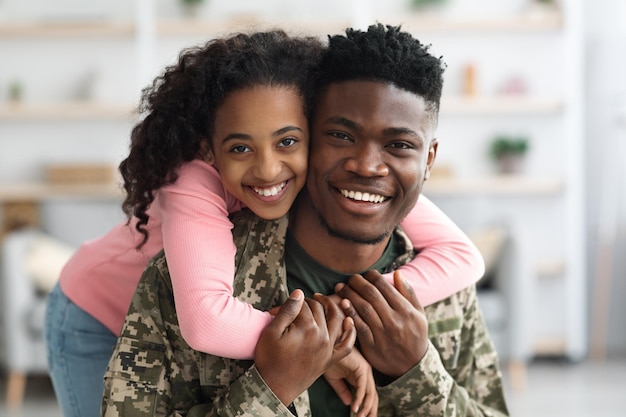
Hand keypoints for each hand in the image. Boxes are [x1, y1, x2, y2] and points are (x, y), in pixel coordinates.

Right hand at [254, 290, 355, 405]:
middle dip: (309, 303)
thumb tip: (300, 292)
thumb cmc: (269, 359)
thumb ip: (287, 310)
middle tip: (298, 304)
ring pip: (335, 320)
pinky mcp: (330, 360)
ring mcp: (328, 349)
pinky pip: (347, 345)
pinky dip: (350, 332)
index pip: (304, 305)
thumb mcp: (271, 332)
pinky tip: (349, 321)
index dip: (293, 302)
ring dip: (330, 307)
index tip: (283, 306)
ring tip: (321, 300)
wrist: (274, 388)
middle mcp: (322, 336)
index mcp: (307, 328)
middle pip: (319, 310)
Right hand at [323, 348, 377, 416]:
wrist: (327, 344)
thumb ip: (343, 390)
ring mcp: (365, 370)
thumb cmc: (330, 357)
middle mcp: (365, 373)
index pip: (368, 394)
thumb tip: (349, 403)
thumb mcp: (335, 379)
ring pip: (370, 393)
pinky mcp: (362, 367)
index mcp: (360, 375)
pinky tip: (355, 407)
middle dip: (371, 410)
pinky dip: (359, 399)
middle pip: (373, 395)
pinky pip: (363, 387)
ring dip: (366, 407)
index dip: (367, 407)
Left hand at [336, 270, 428, 377]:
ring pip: (363, 308)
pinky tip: (342, 304)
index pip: (384, 286)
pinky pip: (359, 326)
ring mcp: (383, 334)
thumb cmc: (415, 335)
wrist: (412, 365)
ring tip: (341, 288)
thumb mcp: (419, 314)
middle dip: (357, 282)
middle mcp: (394, 320)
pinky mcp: (372, 346)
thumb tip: (398, 273)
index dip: (371, 276)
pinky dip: (350, 314)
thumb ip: (408, 293)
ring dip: (349, 295)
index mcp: (405, 310)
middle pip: (371, 295)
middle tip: (350, 278)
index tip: (366, 274)